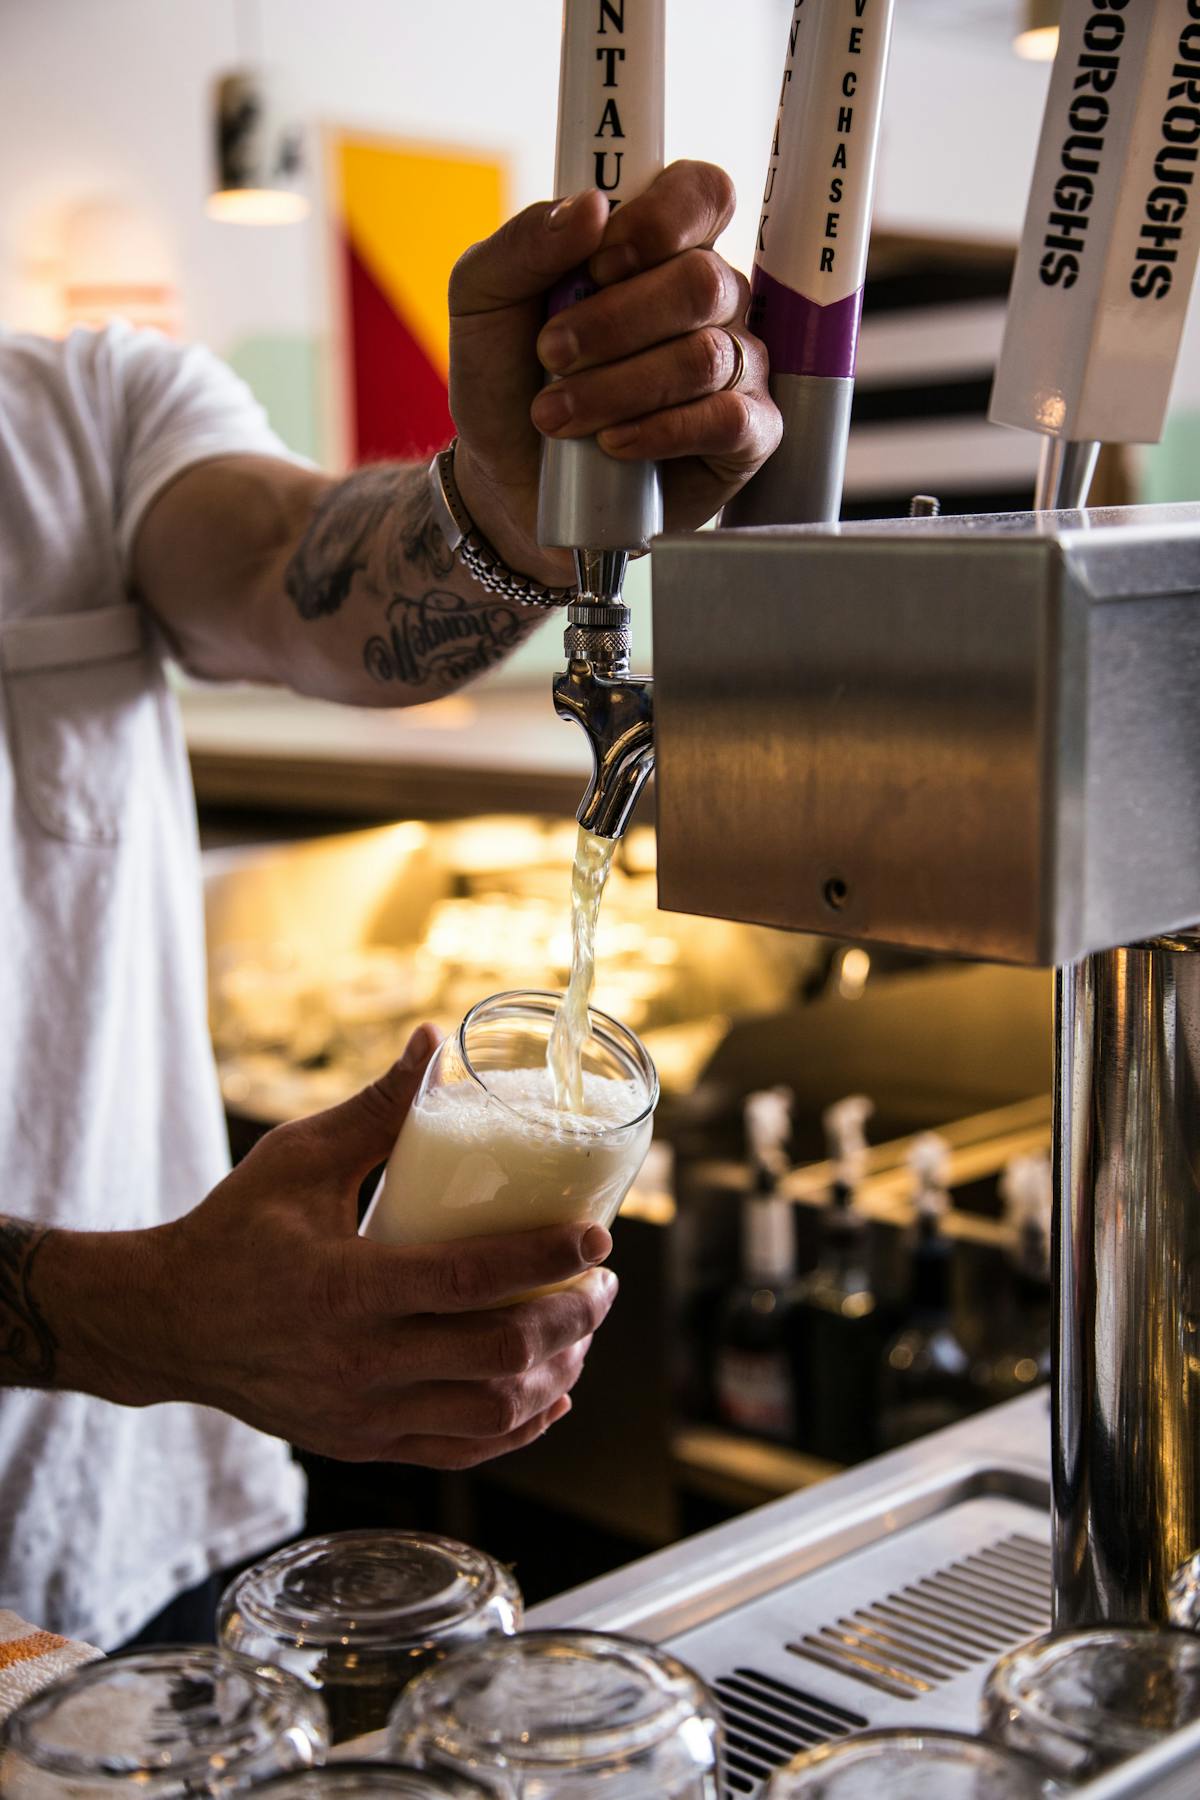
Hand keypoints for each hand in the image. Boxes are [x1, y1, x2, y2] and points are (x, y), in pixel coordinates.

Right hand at [49, 1028, 616, 1467]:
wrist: (166, 1324)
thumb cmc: (233, 1229)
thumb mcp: (297, 1158)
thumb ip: (375, 1109)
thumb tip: (435, 1040)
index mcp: (346, 1287)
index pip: (472, 1279)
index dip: (546, 1259)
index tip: (598, 1237)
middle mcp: (358, 1362)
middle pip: (498, 1354)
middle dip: (571, 1319)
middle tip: (604, 1284)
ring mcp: (361, 1414)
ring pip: (490, 1413)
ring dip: (554, 1374)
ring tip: (581, 1331)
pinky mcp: (360, 1445)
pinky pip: (459, 1451)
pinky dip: (515, 1428)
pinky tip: (548, 1394)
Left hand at [448, 160, 780, 584]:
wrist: (505, 481)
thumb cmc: (505, 381)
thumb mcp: (482, 300)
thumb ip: (524, 242)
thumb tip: (592, 205)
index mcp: (657, 246)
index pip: (702, 193)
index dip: (660, 220)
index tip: (596, 266)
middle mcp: (709, 299)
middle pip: (702, 281)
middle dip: (615, 323)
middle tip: (550, 355)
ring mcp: (734, 365)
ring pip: (705, 356)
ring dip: (619, 387)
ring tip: (556, 416)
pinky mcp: (745, 436)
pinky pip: (728, 420)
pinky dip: (662, 431)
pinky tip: (614, 444)